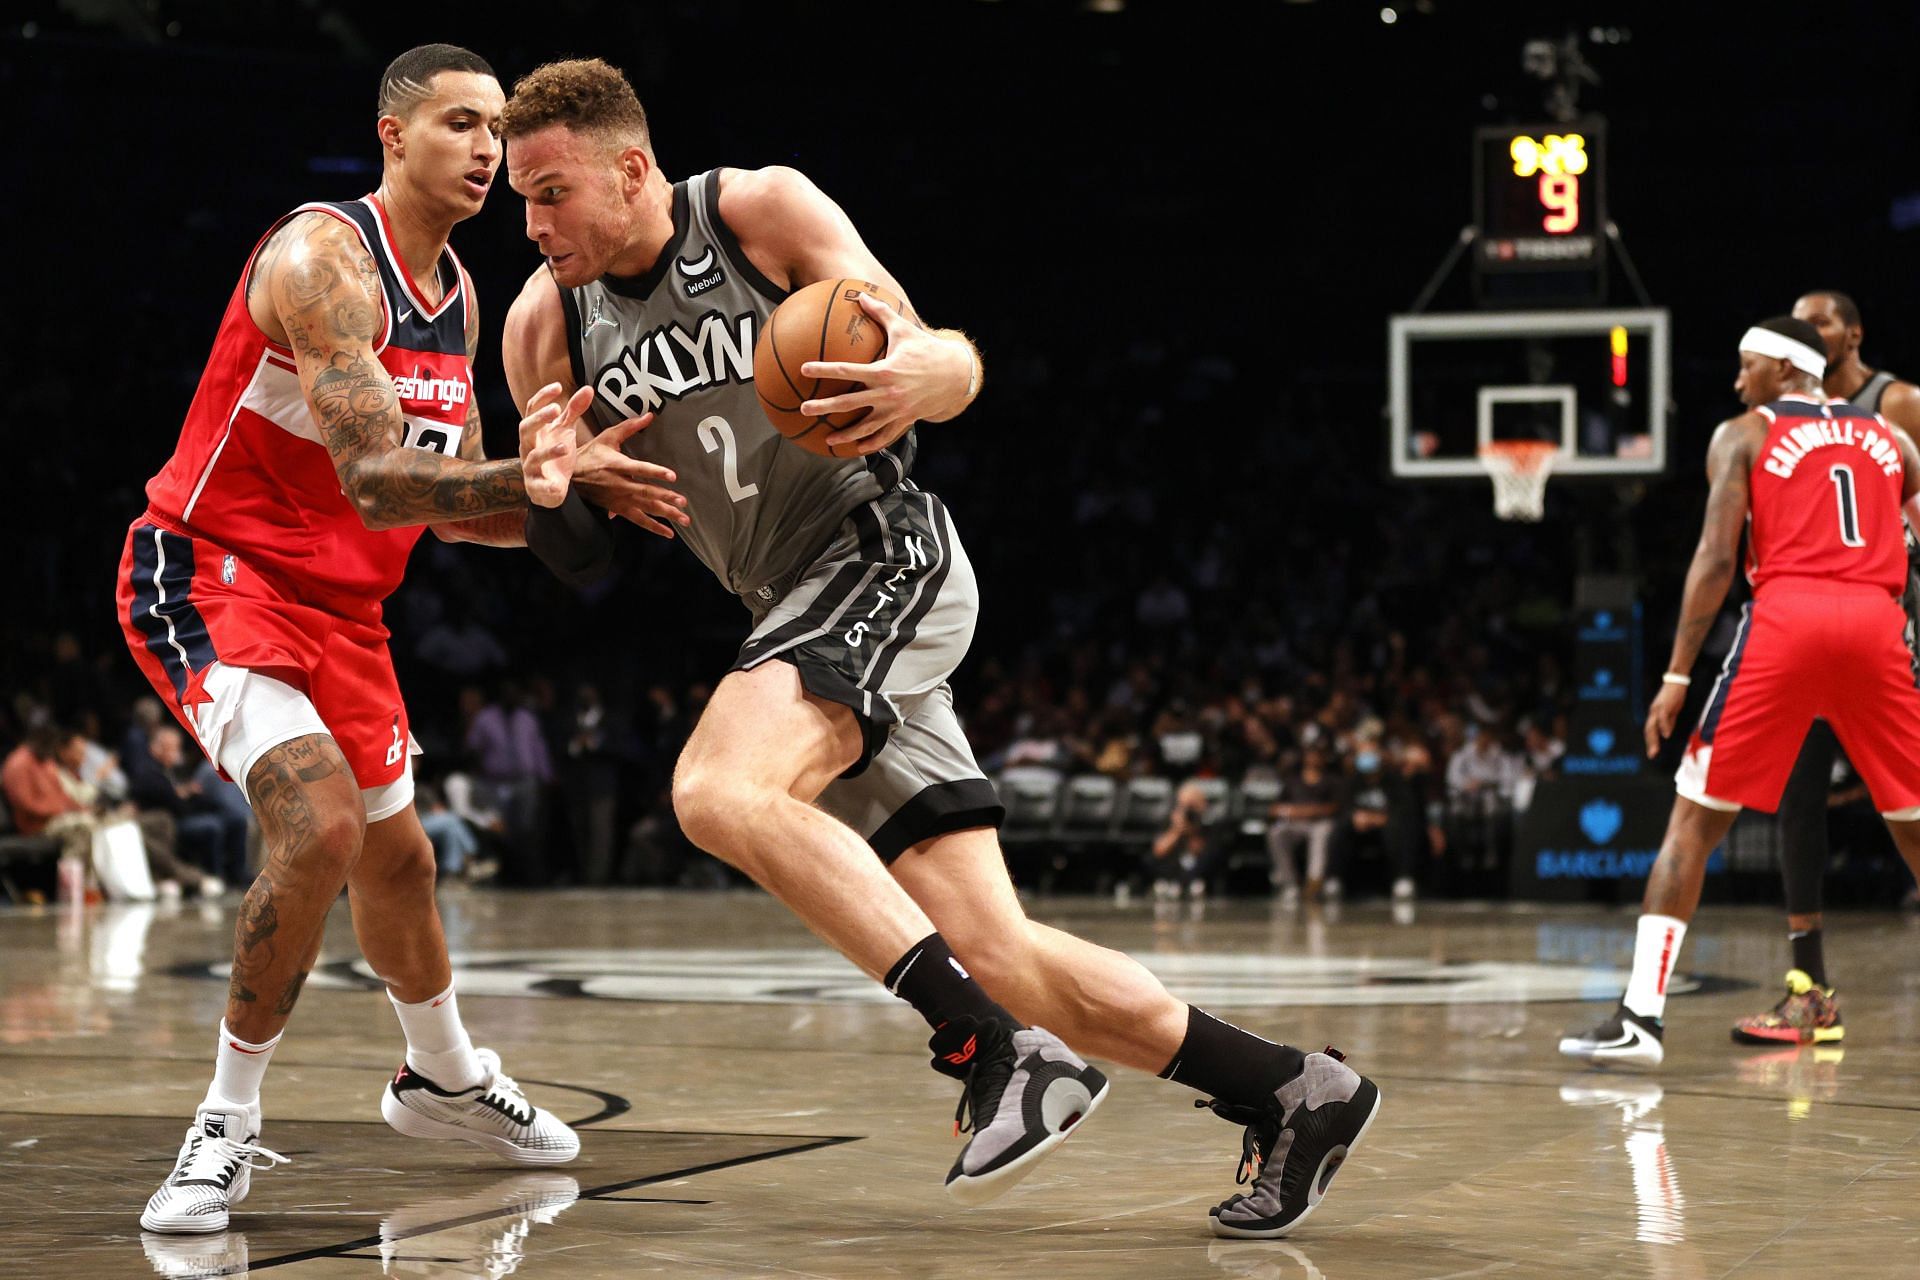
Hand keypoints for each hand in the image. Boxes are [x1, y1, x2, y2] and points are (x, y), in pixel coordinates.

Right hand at [517, 383, 592, 507]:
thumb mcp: (565, 430)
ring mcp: (530, 467)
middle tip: (555, 409)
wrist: (550, 488)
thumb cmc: (555, 454)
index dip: (543, 396)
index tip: (558, 386)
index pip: (532, 408)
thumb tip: (588, 388)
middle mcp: (529, 446)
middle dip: (538, 419)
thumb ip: (574, 410)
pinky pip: (539, 486)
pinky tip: (557, 485)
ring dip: (548, 452)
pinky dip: (547, 486)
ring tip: (565, 447)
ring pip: (532, 457)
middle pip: (525, 428)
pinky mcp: (536, 487)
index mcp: (535, 431)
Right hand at [569, 413, 690, 538]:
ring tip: (684, 519)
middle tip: (683, 501)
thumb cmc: (590, 455)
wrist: (570, 478)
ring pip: (645, 508)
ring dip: (665, 514)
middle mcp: (619, 484)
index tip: (672, 476)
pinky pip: (638, 520)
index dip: (656, 472)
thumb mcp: (607, 437)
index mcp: (617, 465)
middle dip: (665, 498)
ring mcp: (619, 499)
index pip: (639, 469)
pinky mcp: (618, 509)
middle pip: (645, 492)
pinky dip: (654, 527)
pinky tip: (669, 533)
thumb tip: (649, 415)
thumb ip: (629, 427)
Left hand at [798, 294, 971, 454]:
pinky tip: (857, 448)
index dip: (823, 369)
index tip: (804, 369)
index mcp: (883, 371)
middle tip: (804, 409)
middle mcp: (887, 393)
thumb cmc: (926, 349)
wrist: (956, 374)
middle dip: (824, 407)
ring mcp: (896, 410)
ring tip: (827, 439)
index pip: (846, 370)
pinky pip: (885, 436)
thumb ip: (880, 313)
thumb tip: (859, 295)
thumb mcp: (904, 329)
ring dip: (845, 435)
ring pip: (865, 427)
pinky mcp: (905, 420)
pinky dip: (871, 444)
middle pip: (848, 403)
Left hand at [1644, 681, 1687, 756]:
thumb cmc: (1674, 695)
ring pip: (1652, 726)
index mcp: (1654, 714)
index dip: (1650, 741)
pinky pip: (1663, 718)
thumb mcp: (1672, 711)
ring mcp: (1658, 708)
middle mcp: (1653, 712)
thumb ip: (1669, 721)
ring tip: (1655, 750)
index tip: (1652, 753)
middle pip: (1648, 730)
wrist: (1676, 680)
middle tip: (1652, 756)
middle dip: (1650, 744)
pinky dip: (1664, 727)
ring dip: (1654, 739)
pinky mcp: (1665, 705)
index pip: (1649, 730)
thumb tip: (1666, 734)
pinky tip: (1666, 735)